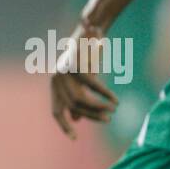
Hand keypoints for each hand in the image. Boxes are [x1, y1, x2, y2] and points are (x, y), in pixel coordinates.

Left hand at [50, 22, 118, 139]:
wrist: (90, 30)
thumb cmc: (85, 55)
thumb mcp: (79, 80)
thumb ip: (75, 98)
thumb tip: (76, 120)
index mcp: (55, 85)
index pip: (56, 111)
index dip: (64, 126)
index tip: (74, 138)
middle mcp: (56, 80)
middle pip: (72, 107)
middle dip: (90, 116)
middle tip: (107, 119)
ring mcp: (65, 73)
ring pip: (80, 99)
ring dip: (97, 107)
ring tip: (111, 111)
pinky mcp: (78, 66)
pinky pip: (93, 86)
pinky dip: (105, 94)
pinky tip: (114, 100)